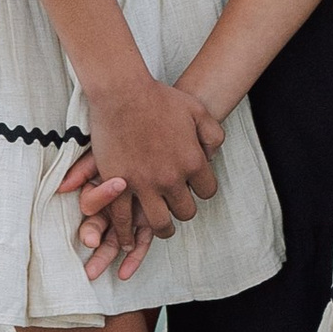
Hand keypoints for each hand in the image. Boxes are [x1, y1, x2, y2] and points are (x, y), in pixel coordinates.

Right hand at [59, 74, 225, 268]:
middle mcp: (172, 178)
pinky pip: (124, 219)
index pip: (207, 192)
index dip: (200, 190)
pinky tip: (128, 239)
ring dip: (162, 227)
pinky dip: (127, 233)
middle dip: (182, 210)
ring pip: (160, 223)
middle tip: (175, 207)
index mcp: (193, 162)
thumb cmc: (159, 98)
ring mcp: (145, 184)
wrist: (123, 92)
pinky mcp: (119, 185)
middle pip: (185, 211)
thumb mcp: (198, 110)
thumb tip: (214, 155)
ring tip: (160, 227)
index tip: (192, 188)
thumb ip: (213, 134)